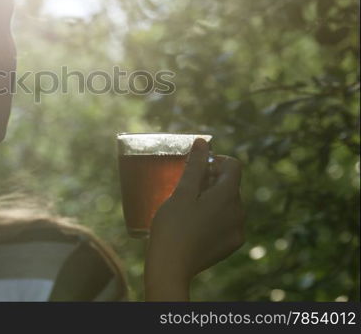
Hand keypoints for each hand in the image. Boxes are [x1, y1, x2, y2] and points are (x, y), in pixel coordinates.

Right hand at [144, 138, 244, 299]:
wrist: (171, 266)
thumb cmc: (173, 225)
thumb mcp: (181, 192)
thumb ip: (195, 166)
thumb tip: (202, 143)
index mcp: (227, 195)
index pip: (234, 166)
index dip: (216, 161)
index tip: (197, 168)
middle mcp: (238, 211)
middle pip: (230, 185)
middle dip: (211, 181)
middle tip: (186, 188)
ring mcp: (237, 230)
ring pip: (229, 203)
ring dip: (212, 199)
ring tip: (188, 207)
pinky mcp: (231, 244)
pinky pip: (227, 221)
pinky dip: (215, 217)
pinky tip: (195, 224)